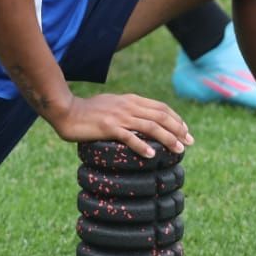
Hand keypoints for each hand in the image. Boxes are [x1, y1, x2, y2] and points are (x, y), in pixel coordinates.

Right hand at [45, 92, 192, 156]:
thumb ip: (128, 111)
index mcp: (131, 100)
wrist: (66, 110)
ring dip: (167, 138)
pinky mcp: (107, 127)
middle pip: (160, 116)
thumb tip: (143, 123)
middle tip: (190, 143)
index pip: (160, 107)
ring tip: (178, 150)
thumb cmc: (88, 111)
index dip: (176, 119)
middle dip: (178, 129)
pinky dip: (141, 146)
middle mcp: (128, 106)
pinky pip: (128, 137)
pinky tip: (151, 155)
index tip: (186, 131)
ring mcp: (118, 116)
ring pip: (150, 126)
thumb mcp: (112, 106)